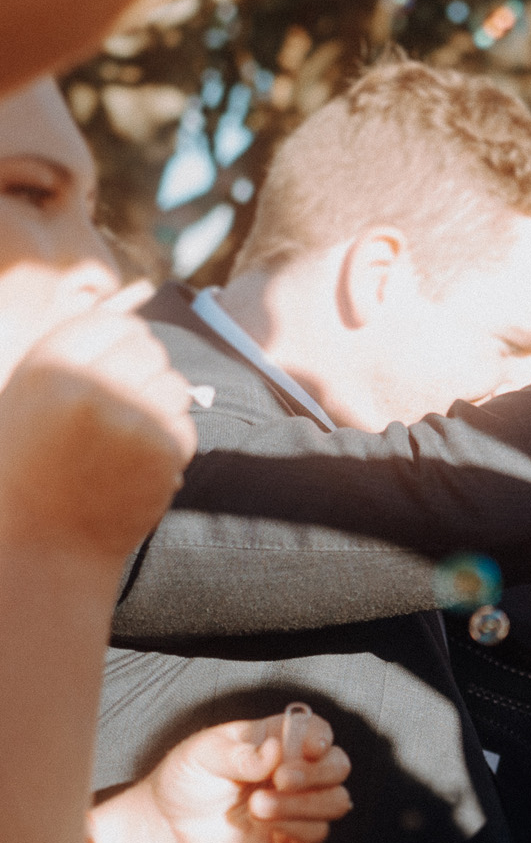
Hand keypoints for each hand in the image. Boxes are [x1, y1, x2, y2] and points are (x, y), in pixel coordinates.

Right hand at [0, 283, 194, 563]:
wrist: (42, 540)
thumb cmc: (33, 464)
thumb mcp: (34, 394)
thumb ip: (78, 353)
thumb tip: (138, 302)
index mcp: (49, 361)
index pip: (115, 323)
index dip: (122, 346)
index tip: (112, 373)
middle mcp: (88, 380)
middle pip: (151, 349)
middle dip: (144, 376)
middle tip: (119, 414)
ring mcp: (128, 413)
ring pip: (175, 385)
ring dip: (161, 409)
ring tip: (122, 442)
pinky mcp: (161, 446)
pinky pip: (185, 425)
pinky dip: (170, 444)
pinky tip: (137, 466)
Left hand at [142, 704, 353, 842]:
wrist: (171, 825)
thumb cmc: (187, 778)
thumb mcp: (201, 754)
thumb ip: (238, 753)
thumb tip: (274, 752)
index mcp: (277, 739)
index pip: (317, 730)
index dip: (320, 737)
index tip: (309, 749)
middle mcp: (296, 769)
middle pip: (338, 765)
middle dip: (317, 773)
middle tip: (280, 780)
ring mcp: (298, 803)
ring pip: (336, 801)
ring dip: (304, 804)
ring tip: (258, 806)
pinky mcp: (294, 835)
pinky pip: (318, 832)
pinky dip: (296, 827)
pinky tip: (265, 824)